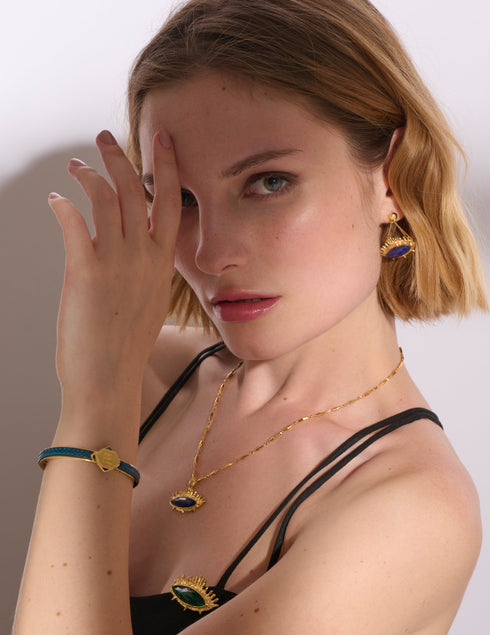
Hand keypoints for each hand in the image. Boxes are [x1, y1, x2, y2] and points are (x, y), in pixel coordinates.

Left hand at [49, 129, 180, 402]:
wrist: (109, 379)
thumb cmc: (126, 347)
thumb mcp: (149, 303)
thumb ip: (145, 272)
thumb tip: (132, 255)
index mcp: (161, 264)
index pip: (170, 204)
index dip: (166, 168)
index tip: (161, 141)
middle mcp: (143, 257)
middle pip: (135, 191)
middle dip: (120, 157)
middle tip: (104, 138)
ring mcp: (117, 262)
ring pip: (106, 198)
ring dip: (89, 175)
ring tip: (76, 167)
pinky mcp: (86, 271)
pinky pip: (74, 222)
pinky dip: (62, 205)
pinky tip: (55, 201)